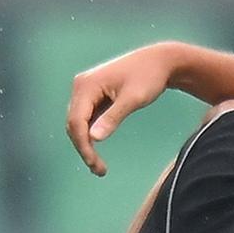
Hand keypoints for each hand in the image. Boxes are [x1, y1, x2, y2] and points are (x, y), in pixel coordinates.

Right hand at [65, 41, 188, 175]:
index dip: (82, 145)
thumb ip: (113, 118)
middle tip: (99, 171)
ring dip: (86, 144)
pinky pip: (87, 119)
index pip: (76, 121)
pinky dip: (91, 135)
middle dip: (83, 148)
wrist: (159, 62)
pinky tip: (98, 152)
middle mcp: (81, 86)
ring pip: (79, 123)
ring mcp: (86, 91)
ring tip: (99, 167)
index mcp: (86, 85)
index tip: (94, 163)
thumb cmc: (149, 78)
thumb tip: (94, 138)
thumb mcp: (133, 99)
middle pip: (74, 123)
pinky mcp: (94, 96)